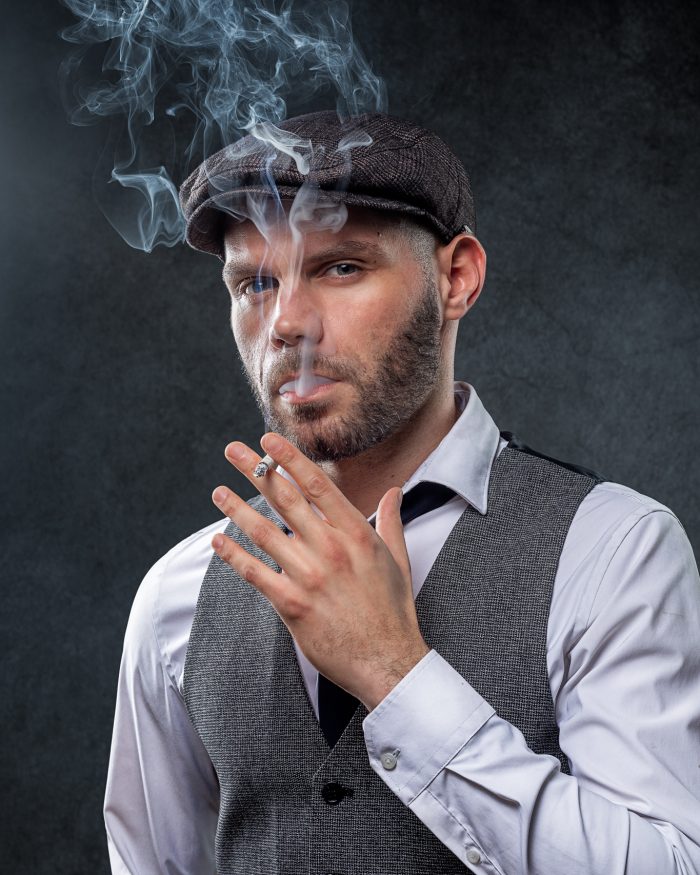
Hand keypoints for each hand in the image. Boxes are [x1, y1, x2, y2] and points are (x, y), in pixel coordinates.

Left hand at [210, 432, 429, 710]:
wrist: (388, 662)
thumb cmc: (393, 612)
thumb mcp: (398, 560)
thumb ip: (392, 521)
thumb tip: (394, 491)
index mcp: (357, 534)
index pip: (317, 485)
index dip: (290, 459)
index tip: (269, 441)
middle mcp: (331, 549)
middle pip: (285, 499)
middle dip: (255, 470)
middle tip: (232, 450)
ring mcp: (309, 576)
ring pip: (264, 532)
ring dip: (236, 508)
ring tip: (217, 491)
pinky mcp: (292, 605)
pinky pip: (255, 573)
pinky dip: (234, 555)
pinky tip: (218, 540)